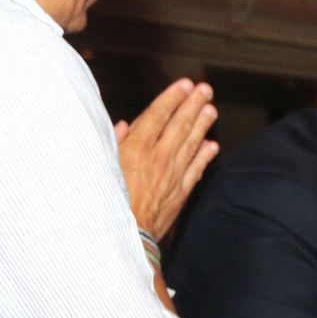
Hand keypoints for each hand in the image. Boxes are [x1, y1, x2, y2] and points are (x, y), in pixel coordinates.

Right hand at [116, 78, 219, 239]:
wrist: (125, 233)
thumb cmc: (108, 197)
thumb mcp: (104, 164)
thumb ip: (115, 142)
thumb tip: (123, 125)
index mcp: (137, 147)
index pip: (159, 115)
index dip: (173, 98)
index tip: (185, 84)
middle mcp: (159, 157)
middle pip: (180, 125)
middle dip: (193, 105)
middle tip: (205, 90)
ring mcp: (173, 174)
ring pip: (191, 144)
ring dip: (202, 125)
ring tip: (211, 110)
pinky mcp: (180, 192)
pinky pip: (196, 169)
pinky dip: (205, 156)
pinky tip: (212, 145)